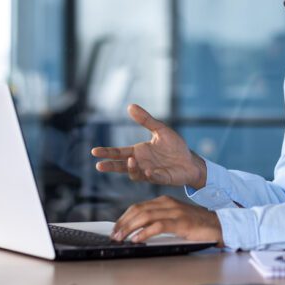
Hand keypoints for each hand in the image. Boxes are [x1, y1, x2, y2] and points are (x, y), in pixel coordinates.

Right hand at [91, 104, 206, 188]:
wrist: (190, 161)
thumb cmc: (175, 146)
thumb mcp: (160, 130)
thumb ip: (146, 120)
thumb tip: (130, 106)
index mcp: (139, 152)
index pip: (119, 153)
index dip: (107, 152)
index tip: (94, 151)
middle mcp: (141, 164)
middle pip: (121, 166)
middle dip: (111, 166)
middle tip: (99, 165)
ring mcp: (150, 173)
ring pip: (135, 174)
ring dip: (132, 168)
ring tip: (131, 160)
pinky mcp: (162, 178)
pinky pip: (154, 178)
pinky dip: (151, 176)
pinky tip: (148, 172)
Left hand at [112, 195, 223, 246]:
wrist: (218, 226)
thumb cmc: (196, 225)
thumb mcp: (174, 219)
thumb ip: (158, 220)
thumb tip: (137, 231)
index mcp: (165, 201)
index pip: (138, 207)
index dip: (124, 218)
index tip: (115, 229)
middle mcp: (168, 203)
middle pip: (139, 210)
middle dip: (123, 223)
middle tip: (114, 235)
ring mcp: (175, 212)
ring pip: (146, 216)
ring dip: (130, 228)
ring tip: (121, 238)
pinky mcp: (181, 222)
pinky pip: (159, 226)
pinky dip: (145, 233)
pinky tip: (137, 239)